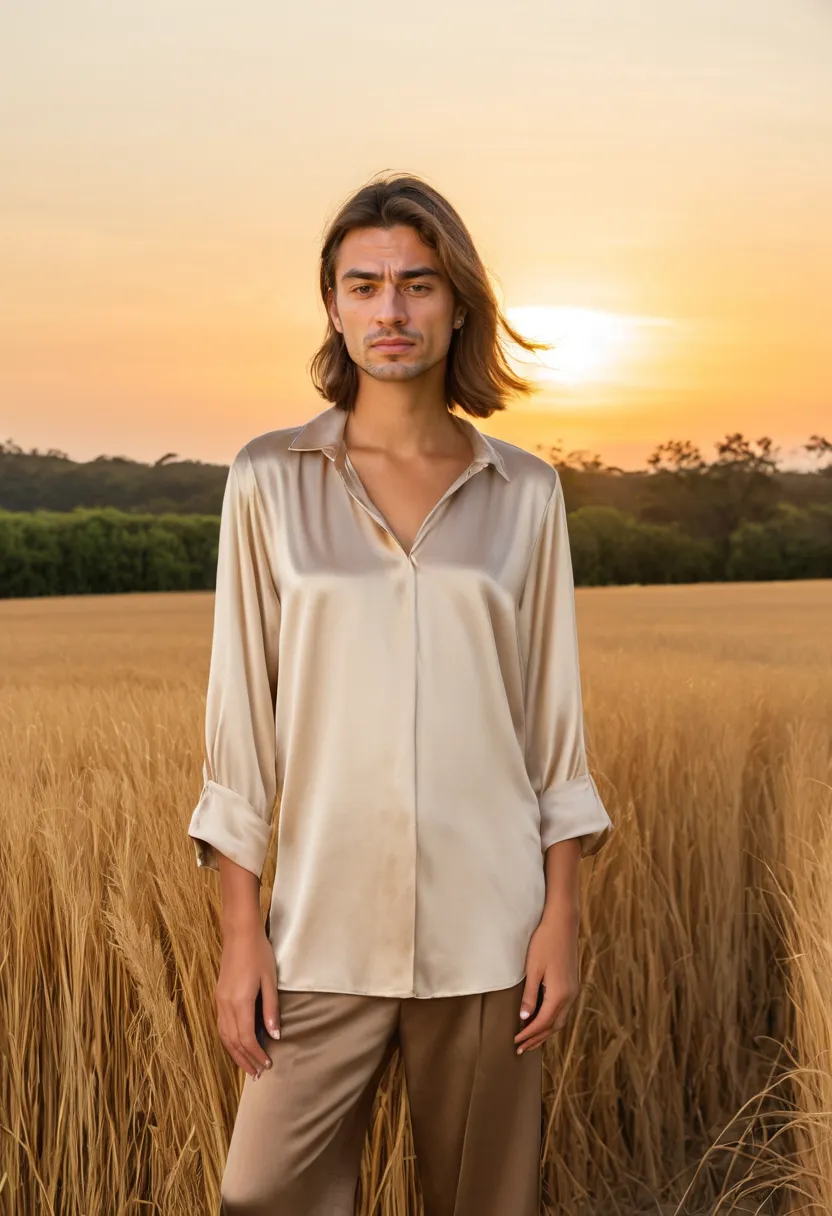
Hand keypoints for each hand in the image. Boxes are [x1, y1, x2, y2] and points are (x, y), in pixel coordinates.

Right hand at [216, 919, 280, 1079]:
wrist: (239, 933)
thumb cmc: (259, 954)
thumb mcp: (270, 981)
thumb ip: (271, 1010)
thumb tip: (275, 1035)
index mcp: (239, 1002)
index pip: (246, 1039)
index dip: (256, 1054)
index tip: (267, 1065)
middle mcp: (225, 1005)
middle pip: (232, 1042)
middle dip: (244, 1060)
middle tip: (257, 1074)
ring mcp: (219, 1000)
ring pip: (224, 1035)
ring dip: (235, 1053)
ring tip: (247, 1066)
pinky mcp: (218, 996)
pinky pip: (221, 1025)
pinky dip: (229, 1040)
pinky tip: (237, 1045)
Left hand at [513, 905, 579, 1054]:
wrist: (562, 923)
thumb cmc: (545, 942)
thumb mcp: (533, 969)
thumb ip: (529, 995)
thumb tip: (525, 1018)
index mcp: (560, 994)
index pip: (543, 1022)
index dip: (529, 1035)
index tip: (516, 1042)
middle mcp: (570, 996)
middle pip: (554, 1026)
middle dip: (537, 1038)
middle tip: (521, 1048)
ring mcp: (573, 990)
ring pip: (560, 1019)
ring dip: (545, 1031)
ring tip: (530, 1039)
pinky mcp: (572, 984)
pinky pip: (563, 1009)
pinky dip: (551, 1019)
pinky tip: (542, 1019)